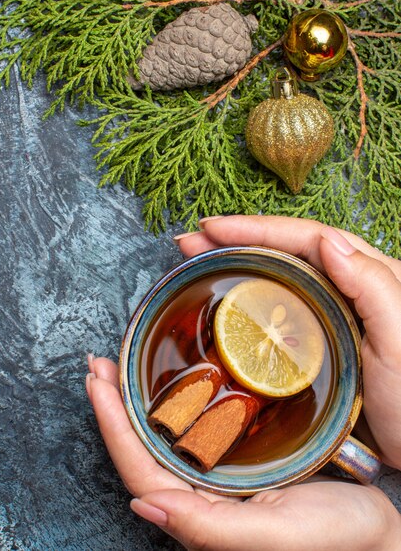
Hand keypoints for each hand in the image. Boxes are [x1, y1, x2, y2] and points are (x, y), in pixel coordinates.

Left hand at [86, 357, 400, 550]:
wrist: (376, 529)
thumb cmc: (335, 537)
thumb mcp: (273, 533)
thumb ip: (208, 527)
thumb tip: (142, 506)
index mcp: (200, 516)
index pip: (139, 466)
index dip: (112, 425)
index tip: (96, 381)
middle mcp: (201, 494)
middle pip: (142, 445)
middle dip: (115, 404)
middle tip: (98, 365)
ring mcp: (218, 476)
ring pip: (164, 435)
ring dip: (137, 399)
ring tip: (118, 367)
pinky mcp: (238, 459)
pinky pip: (194, 428)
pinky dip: (174, 401)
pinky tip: (172, 382)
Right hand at [176, 215, 400, 469]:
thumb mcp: (400, 343)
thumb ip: (373, 287)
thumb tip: (329, 241)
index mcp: (369, 276)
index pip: (306, 239)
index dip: (257, 228)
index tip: (213, 228)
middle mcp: (346, 286)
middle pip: (285, 249)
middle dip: (235, 239)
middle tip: (191, 241)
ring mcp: (327, 313)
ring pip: (276, 273)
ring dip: (235, 262)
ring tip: (196, 259)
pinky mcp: (314, 340)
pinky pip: (276, 307)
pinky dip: (247, 296)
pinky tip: (224, 300)